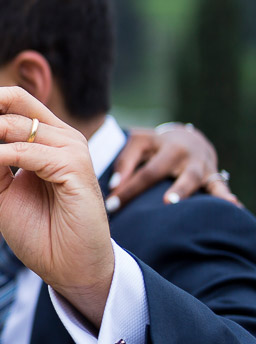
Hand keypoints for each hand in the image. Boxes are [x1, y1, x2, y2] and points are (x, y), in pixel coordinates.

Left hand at [0, 86, 113, 327]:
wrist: (68, 269)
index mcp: (47, 137)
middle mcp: (61, 136)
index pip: (9, 103)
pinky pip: (22, 152)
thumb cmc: (41, 233)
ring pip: (11, 125)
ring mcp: (71, 149)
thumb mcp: (2, 192)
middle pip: (13, 99)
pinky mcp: (74, 167)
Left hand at [107, 124, 241, 210]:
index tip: (111, 206)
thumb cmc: (154, 145)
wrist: (186, 138)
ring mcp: (200, 164)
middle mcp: (183, 153)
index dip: (127, 189)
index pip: (143, 171)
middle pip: (164, 171)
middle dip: (154, 188)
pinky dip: (225, 195)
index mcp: (162, 145)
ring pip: (193, 177)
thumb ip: (124, 162)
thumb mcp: (137, 144)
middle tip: (159, 202)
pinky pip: (220, 186)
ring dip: (184, 190)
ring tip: (173, 202)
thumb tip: (114, 186)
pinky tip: (232, 205)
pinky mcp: (213, 175)